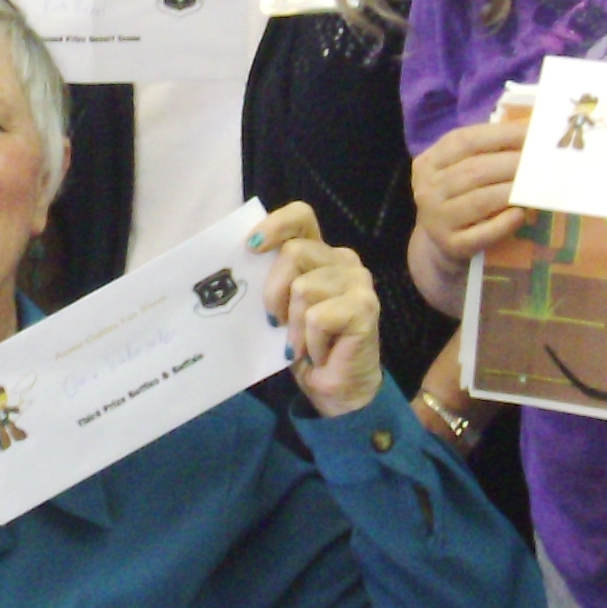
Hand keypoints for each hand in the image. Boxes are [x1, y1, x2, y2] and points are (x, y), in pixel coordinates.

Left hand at [251, 202, 381, 420]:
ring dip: (292, 326)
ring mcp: (358, 282)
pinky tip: (319, 353)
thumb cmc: (304, 347)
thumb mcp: (280, 308)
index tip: (251, 247)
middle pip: (294, 252)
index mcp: (321, 254)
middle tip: (276, 323)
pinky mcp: (365, 307)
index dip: (275, 225)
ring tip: (301, 344)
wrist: (337, 391)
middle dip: (273, 292)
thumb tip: (241, 265)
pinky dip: (309, 342)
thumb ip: (272, 281)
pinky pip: (317, 317)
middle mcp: (344, 261)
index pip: (301, 217)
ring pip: (303, 288)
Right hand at [412, 104, 531, 275]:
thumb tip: (532, 126)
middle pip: (474, 170)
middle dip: (513, 163)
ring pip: (480, 200)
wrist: (442, 243)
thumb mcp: (463, 168)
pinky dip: (504, 223)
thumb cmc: (462, 196)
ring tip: (537, 185)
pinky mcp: (452, 245)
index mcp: (429, 162)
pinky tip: (520, 214)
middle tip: (542, 161)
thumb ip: (489, 149)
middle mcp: (427, 190)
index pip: (465, 141)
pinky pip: (482, 233)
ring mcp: (437, 220)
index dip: (501, 134)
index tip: (533, 133)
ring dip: (512, 191)